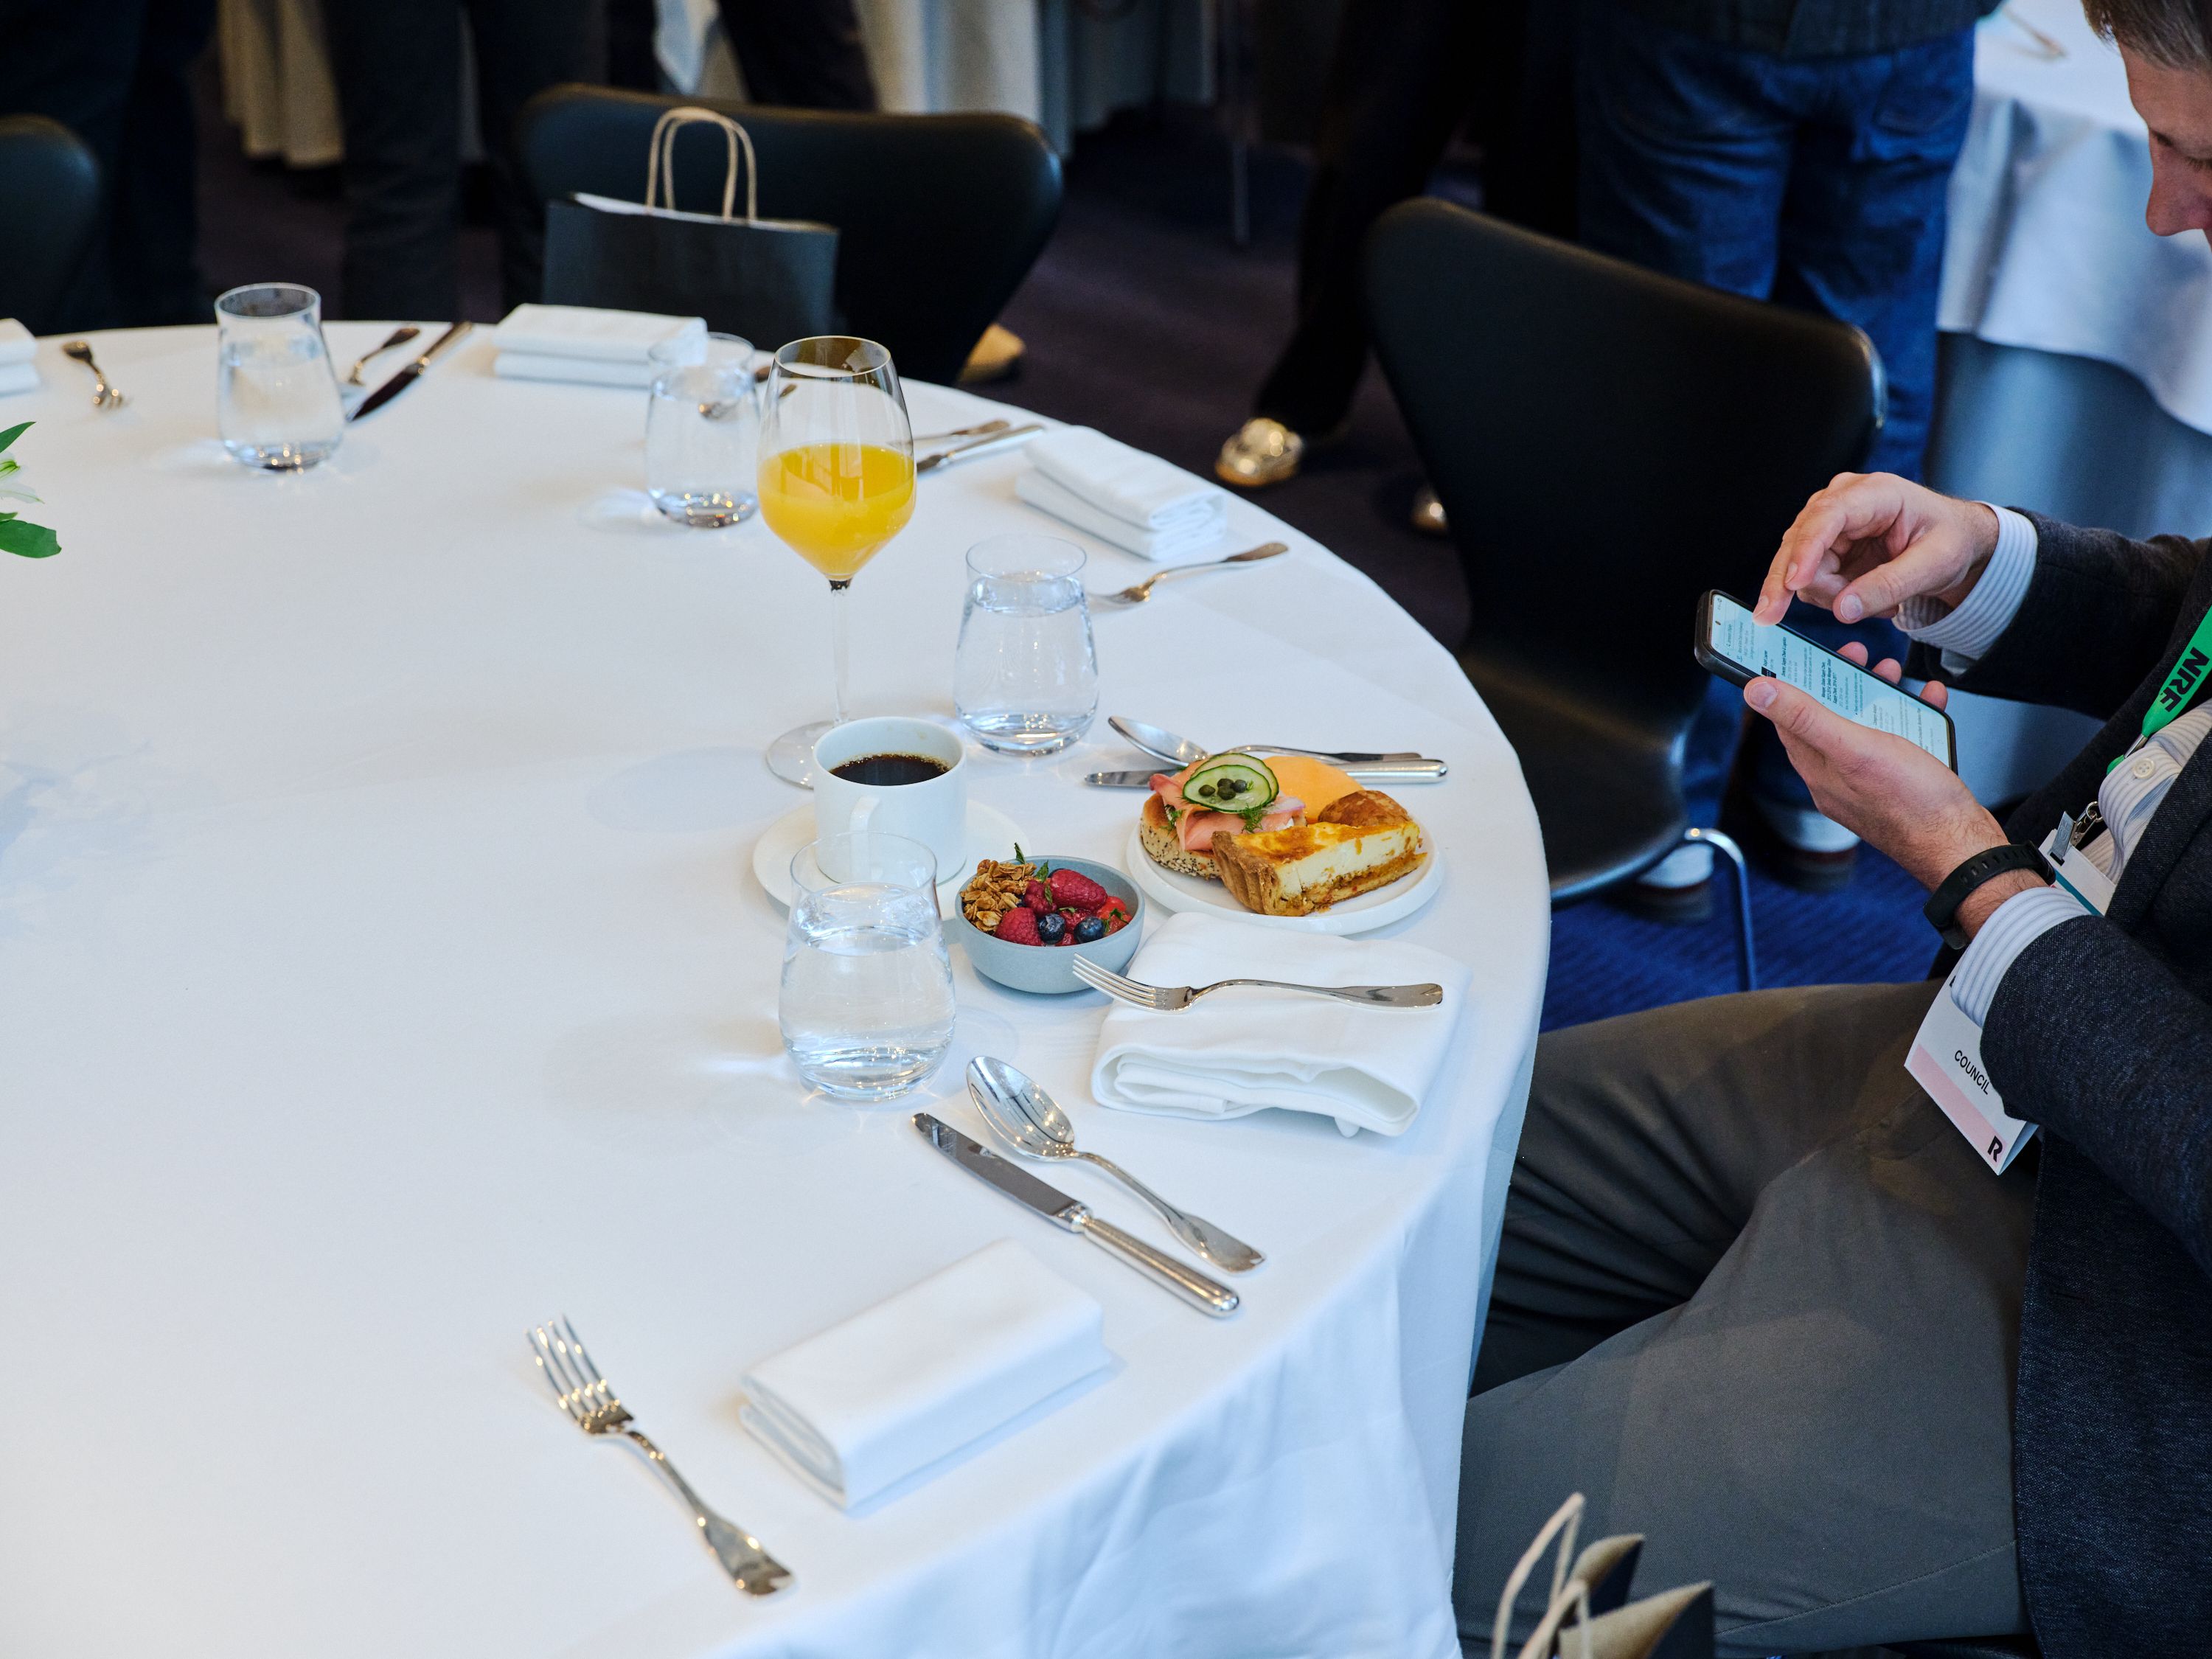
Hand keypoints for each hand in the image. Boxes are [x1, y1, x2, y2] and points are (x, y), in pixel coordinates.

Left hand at [1743, 644, 2034, 937]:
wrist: (1962, 847)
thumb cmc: (1910, 803)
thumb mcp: (1853, 748)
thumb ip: (1805, 717)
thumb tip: (1755, 691)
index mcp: (1817, 770)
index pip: (1789, 721)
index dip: (1792, 684)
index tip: (1803, 654)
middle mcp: (1838, 777)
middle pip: (1830, 719)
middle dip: (1842, 682)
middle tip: (1859, 655)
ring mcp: (1871, 781)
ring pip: (1867, 726)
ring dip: (1879, 694)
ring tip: (1893, 671)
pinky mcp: (1902, 783)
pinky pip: (1902, 740)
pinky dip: (1914, 715)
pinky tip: (1930, 698)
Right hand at [1754, 473, 1999, 626]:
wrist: (1956, 542)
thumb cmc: (1951, 541)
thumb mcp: (1934, 565)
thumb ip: (1889, 586)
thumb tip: (1842, 609)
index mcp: (1876, 493)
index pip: (1827, 516)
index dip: (1805, 550)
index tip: (1794, 584)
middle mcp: (1844, 500)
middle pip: (1800, 543)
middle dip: (1804, 586)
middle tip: (1785, 619)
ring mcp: (1830, 522)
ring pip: (1799, 566)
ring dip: (1829, 595)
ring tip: (1878, 602)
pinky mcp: (1825, 544)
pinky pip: (1808, 578)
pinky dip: (1832, 596)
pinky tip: (1863, 596)